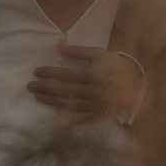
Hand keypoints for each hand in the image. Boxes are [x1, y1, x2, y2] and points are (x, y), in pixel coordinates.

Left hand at [28, 42, 142, 117]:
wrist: (135, 86)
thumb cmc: (115, 67)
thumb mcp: (99, 54)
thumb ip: (78, 51)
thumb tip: (58, 45)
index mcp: (93, 75)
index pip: (66, 74)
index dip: (49, 73)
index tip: (36, 72)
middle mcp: (93, 92)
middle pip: (64, 90)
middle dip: (45, 88)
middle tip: (30, 86)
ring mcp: (95, 105)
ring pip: (68, 105)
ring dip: (51, 101)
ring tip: (37, 97)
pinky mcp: (97, 115)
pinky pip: (80, 118)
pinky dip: (67, 119)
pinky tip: (54, 117)